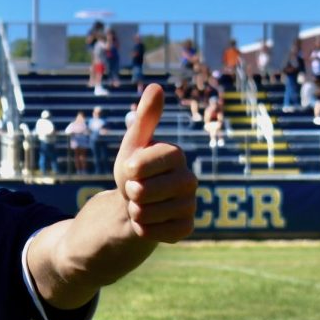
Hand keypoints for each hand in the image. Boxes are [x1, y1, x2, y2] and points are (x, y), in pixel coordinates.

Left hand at [113, 83, 197, 240]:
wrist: (134, 203)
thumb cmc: (133, 171)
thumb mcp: (133, 144)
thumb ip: (145, 118)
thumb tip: (156, 87)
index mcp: (176, 155)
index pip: (140, 166)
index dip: (129, 170)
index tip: (131, 169)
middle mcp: (190, 179)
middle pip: (142, 192)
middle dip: (129, 193)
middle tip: (136, 190)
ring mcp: (190, 205)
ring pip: (146, 214)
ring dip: (135, 212)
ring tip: (141, 204)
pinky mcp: (186, 228)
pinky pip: (155, 233)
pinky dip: (143, 229)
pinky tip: (149, 220)